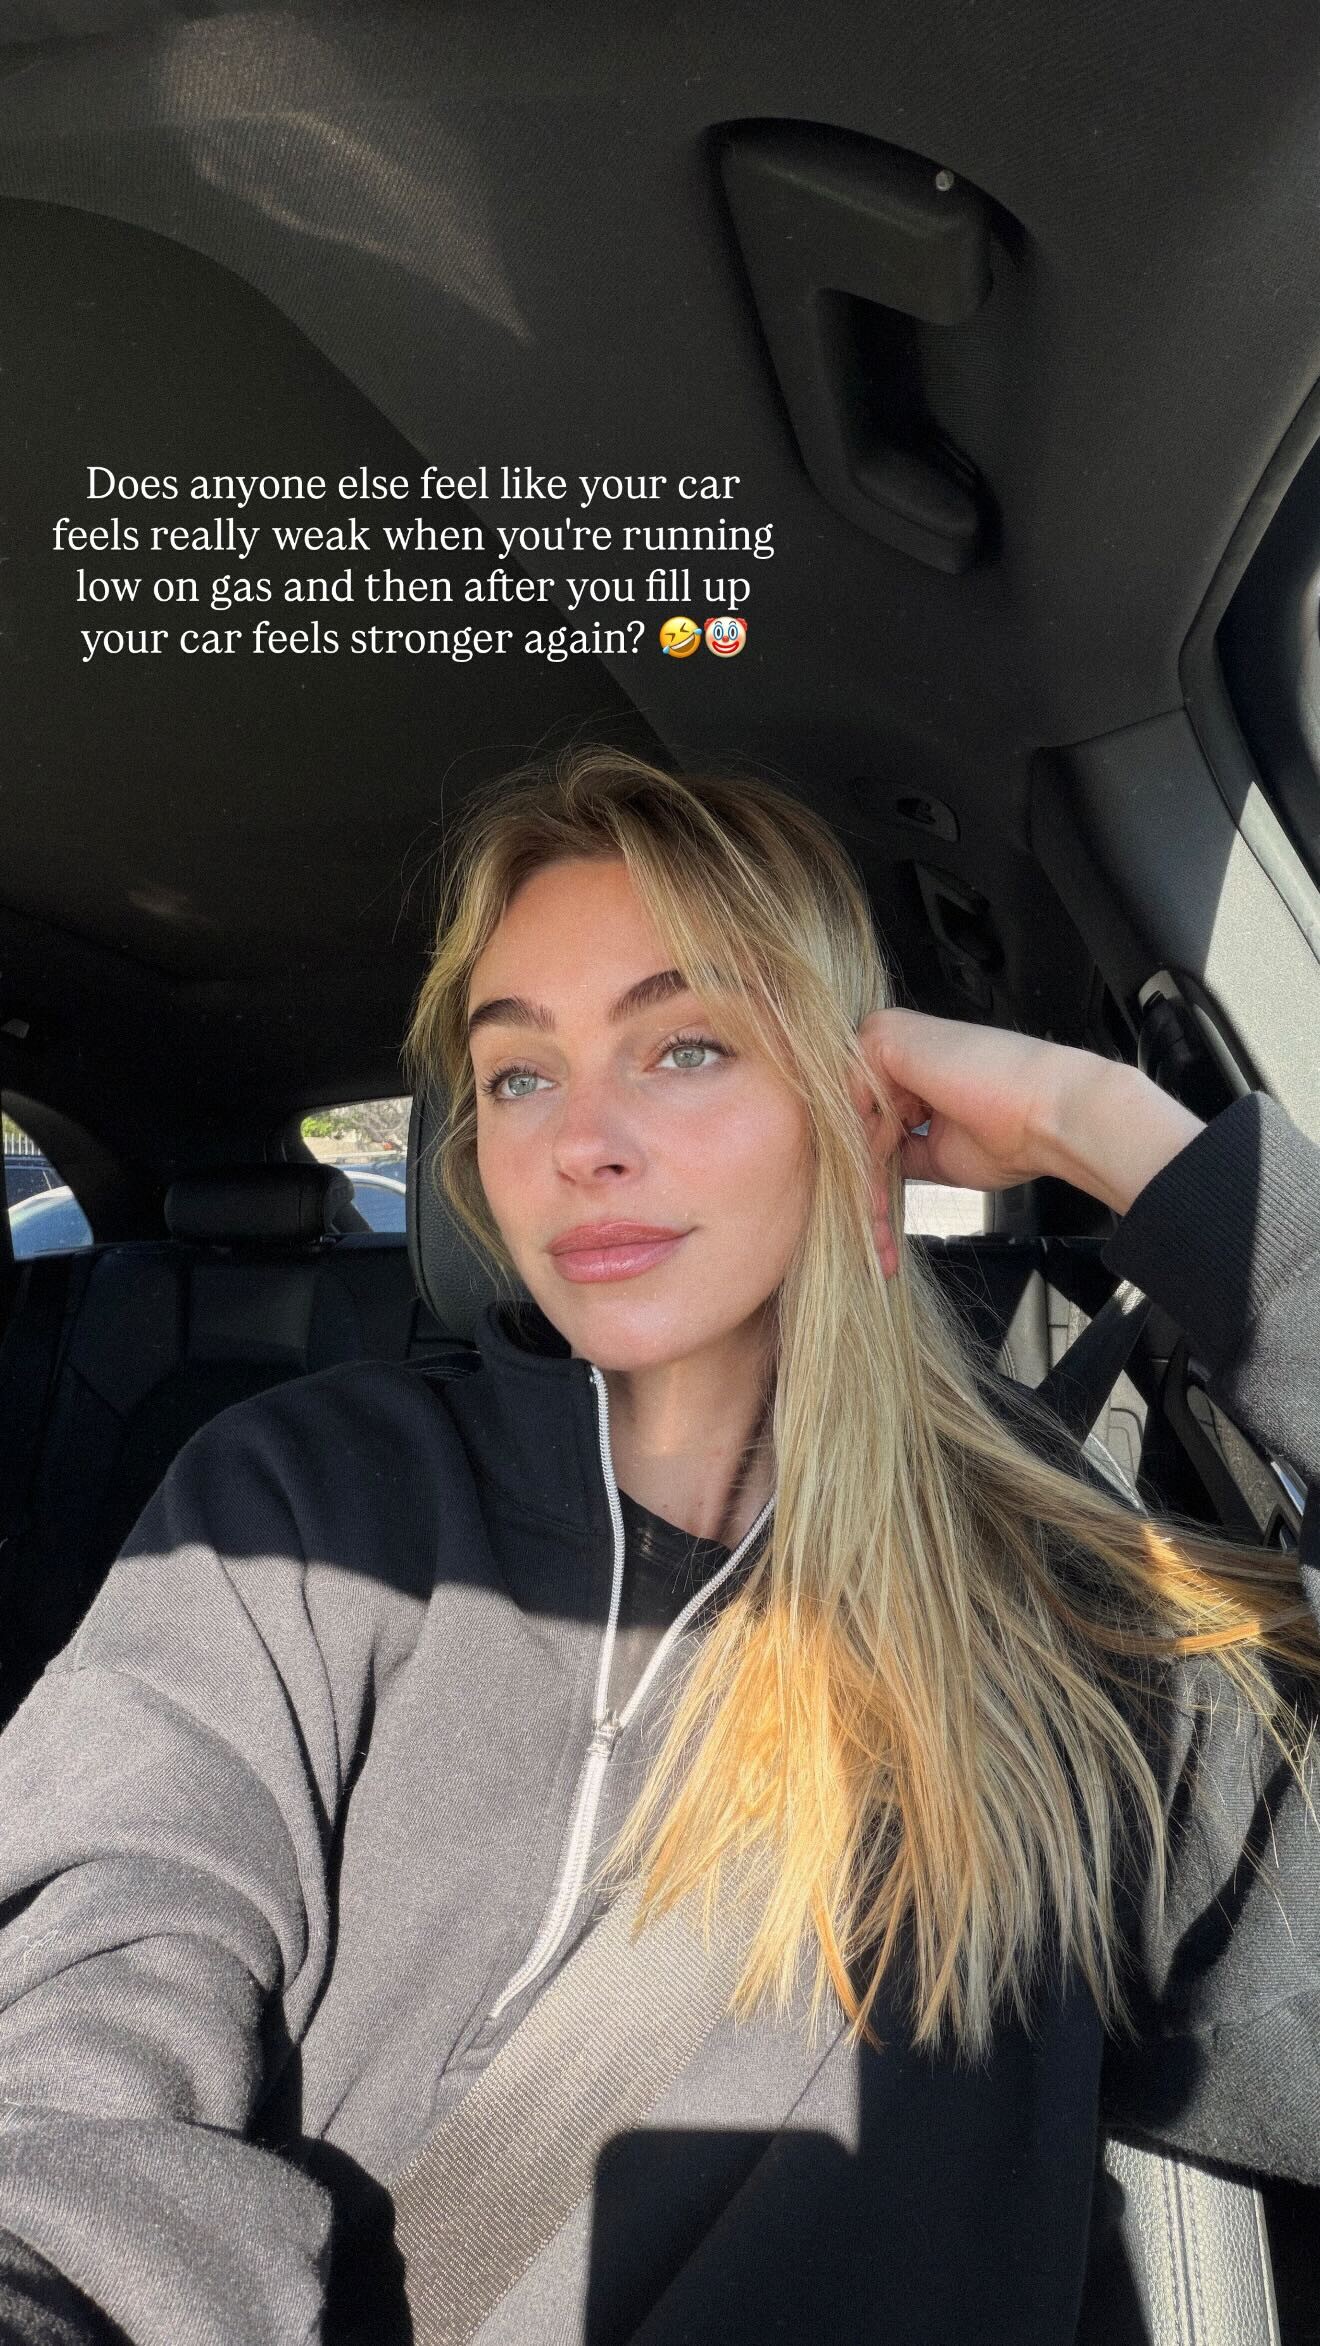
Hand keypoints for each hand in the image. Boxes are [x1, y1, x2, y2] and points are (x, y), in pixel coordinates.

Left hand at [848, 1007, 1204, 1275]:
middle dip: (863, 1189)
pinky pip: (852, 1106)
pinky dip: (864, 1154)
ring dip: (863, 1184)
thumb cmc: (1013, 1131)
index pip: (871, 1126)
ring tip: (876, 1231)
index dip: (872, 1180)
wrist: (1051, 1117)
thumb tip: (871, 1170)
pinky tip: (878, 1192)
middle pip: (857, 1126)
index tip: (874, 1229)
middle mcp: (894, 1049)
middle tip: (872, 1241)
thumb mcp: (939, 1153)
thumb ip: (900, 1150)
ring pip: (851, 1123)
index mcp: (911, 1068)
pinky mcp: (882, 1039)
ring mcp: (885, 1039)